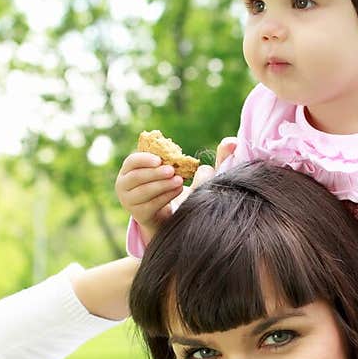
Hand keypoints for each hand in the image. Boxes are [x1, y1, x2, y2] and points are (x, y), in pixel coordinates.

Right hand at [115, 137, 237, 243]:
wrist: (171, 215)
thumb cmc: (180, 187)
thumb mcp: (192, 170)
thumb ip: (211, 157)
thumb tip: (233, 142)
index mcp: (131, 169)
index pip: (131, 161)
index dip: (143, 159)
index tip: (160, 160)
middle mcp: (124, 185)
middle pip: (137, 177)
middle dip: (155, 173)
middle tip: (172, 171)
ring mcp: (129, 202)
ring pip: (143, 192)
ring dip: (161, 185)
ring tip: (178, 182)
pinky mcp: (138, 216)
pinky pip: (149, 206)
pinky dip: (163, 198)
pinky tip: (177, 192)